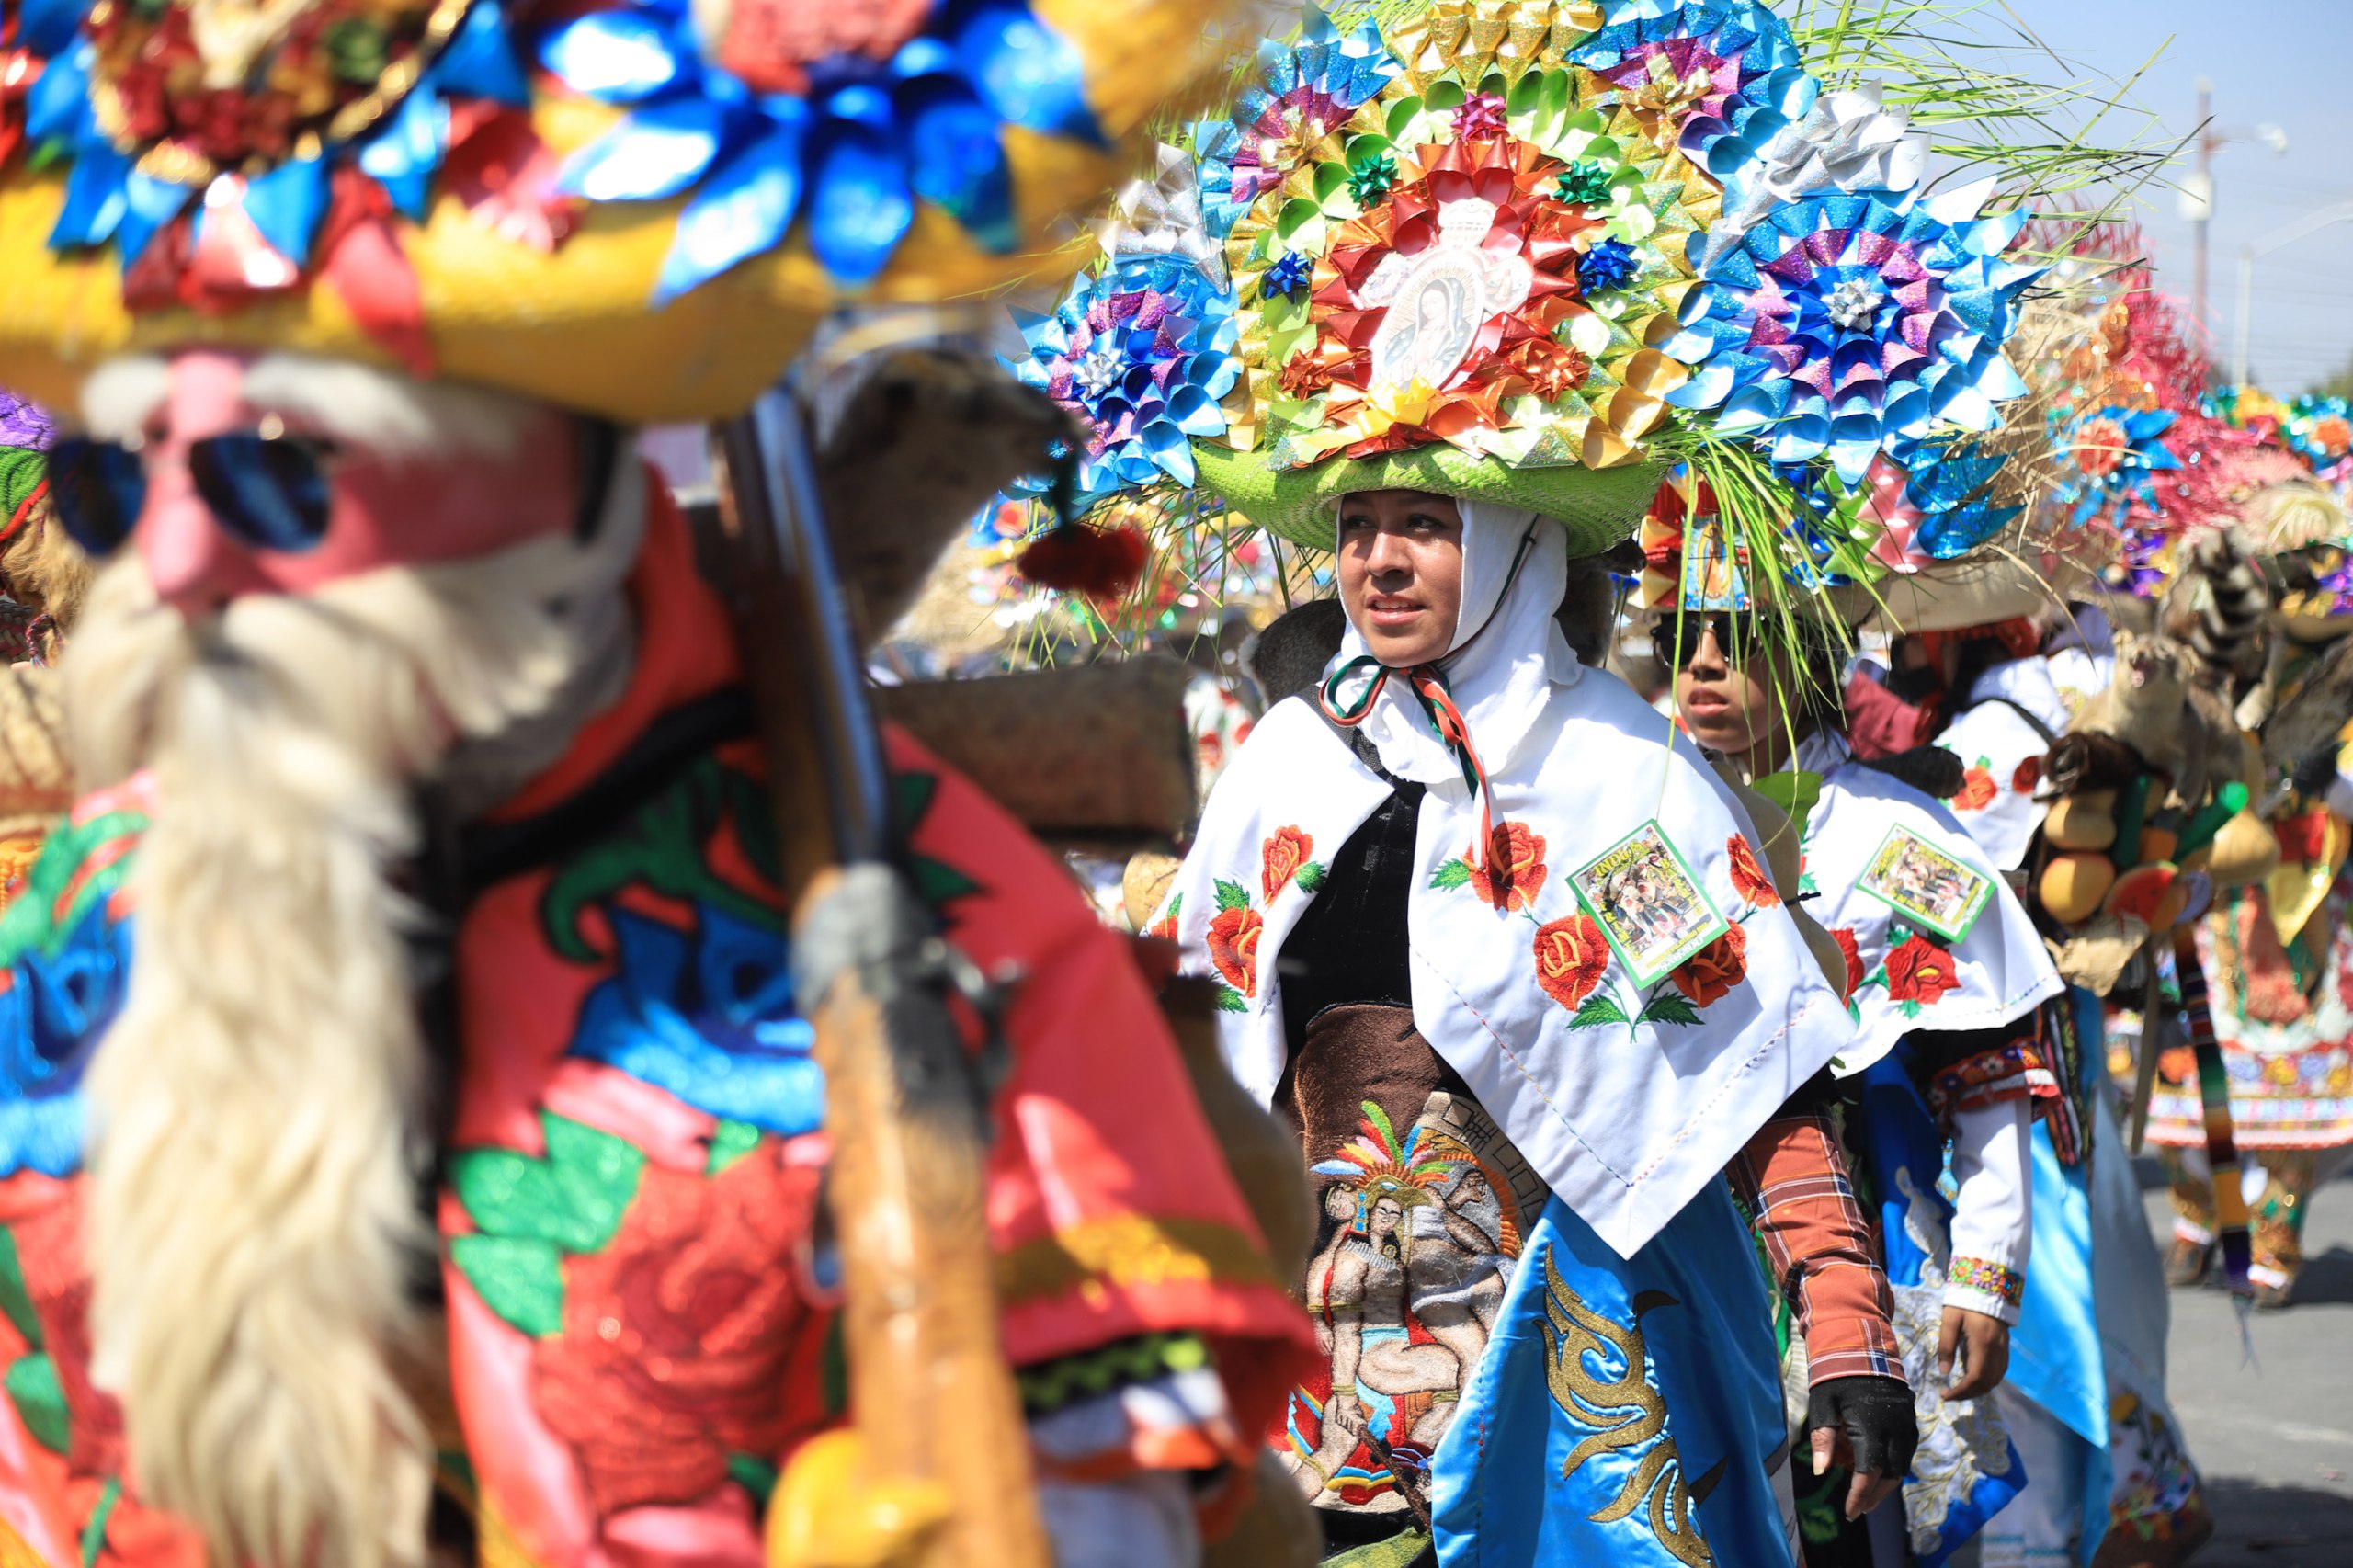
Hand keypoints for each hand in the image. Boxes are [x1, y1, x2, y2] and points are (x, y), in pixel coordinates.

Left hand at [1806, 1375, 1917, 1521]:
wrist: (1862, 1346)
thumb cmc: (1835, 1376)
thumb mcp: (1822, 1403)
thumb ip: (1822, 1437)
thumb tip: (1821, 1472)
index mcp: (1871, 1424)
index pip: (1868, 1471)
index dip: (1859, 1494)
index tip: (1849, 1513)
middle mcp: (1895, 1427)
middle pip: (1890, 1474)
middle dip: (1874, 1495)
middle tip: (1858, 1509)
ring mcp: (1906, 1423)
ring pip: (1902, 1465)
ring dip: (1886, 1484)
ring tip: (1867, 1496)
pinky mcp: (1910, 1418)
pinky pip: (1907, 1451)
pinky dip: (1894, 1466)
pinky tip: (1879, 1472)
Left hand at [1937, 1306, 2010, 1400]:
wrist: (1987, 1286)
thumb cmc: (1964, 1301)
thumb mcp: (1950, 1320)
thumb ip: (1946, 1346)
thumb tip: (1944, 1372)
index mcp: (1983, 1344)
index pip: (1975, 1378)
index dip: (1961, 1392)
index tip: (1945, 1395)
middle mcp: (1997, 1351)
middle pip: (1986, 1383)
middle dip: (1968, 1394)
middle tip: (1949, 1395)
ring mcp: (2004, 1350)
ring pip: (1995, 1380)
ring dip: (1978, 1390)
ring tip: (1959, 1390)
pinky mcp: (2005, 1347)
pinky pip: (2000, 1372)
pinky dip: (1988, 1381)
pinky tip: (1974, 1379)